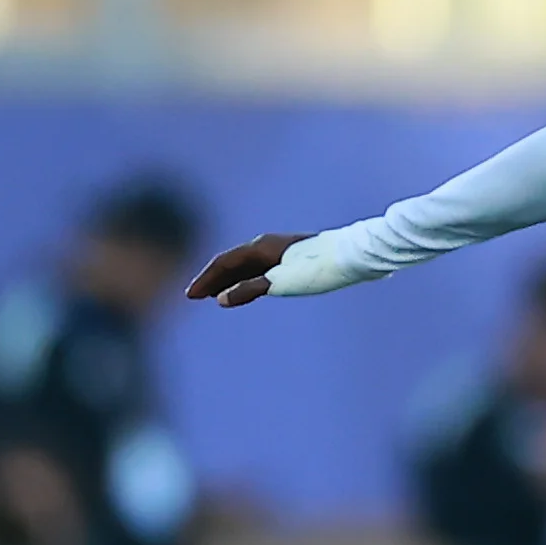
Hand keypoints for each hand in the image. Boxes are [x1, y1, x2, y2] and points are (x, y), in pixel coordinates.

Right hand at [183, 232, 310, 308]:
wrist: (355, 256)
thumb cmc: (319, 269)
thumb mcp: (282, 283)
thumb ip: (250, 289)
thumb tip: (221, 298)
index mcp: (260, 247)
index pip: (224, 264)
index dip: (206, 280)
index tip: (191, 296)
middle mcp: (266, 246)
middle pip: (232, 264)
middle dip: (213, 280)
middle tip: (196, 296)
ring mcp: (280, 251)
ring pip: (247, 267)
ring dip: (229, 280)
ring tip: (216, 295)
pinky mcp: (294, 259)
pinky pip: (261, 270)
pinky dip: (248, 281)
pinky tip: (248, 289)